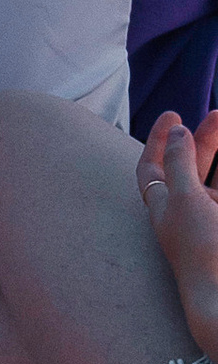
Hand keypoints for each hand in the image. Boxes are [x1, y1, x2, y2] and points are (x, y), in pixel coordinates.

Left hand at [138, 110, 217, 356]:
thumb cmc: (200, 249)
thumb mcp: (184, 199)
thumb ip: (179, 163)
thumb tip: (178, 130)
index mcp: (165, 208)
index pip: (152, 167)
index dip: (158, 140)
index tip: (174, 114)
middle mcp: (189, 214)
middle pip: (191, 167)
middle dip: (205, 139)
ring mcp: (211, 223)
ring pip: (215, 181)